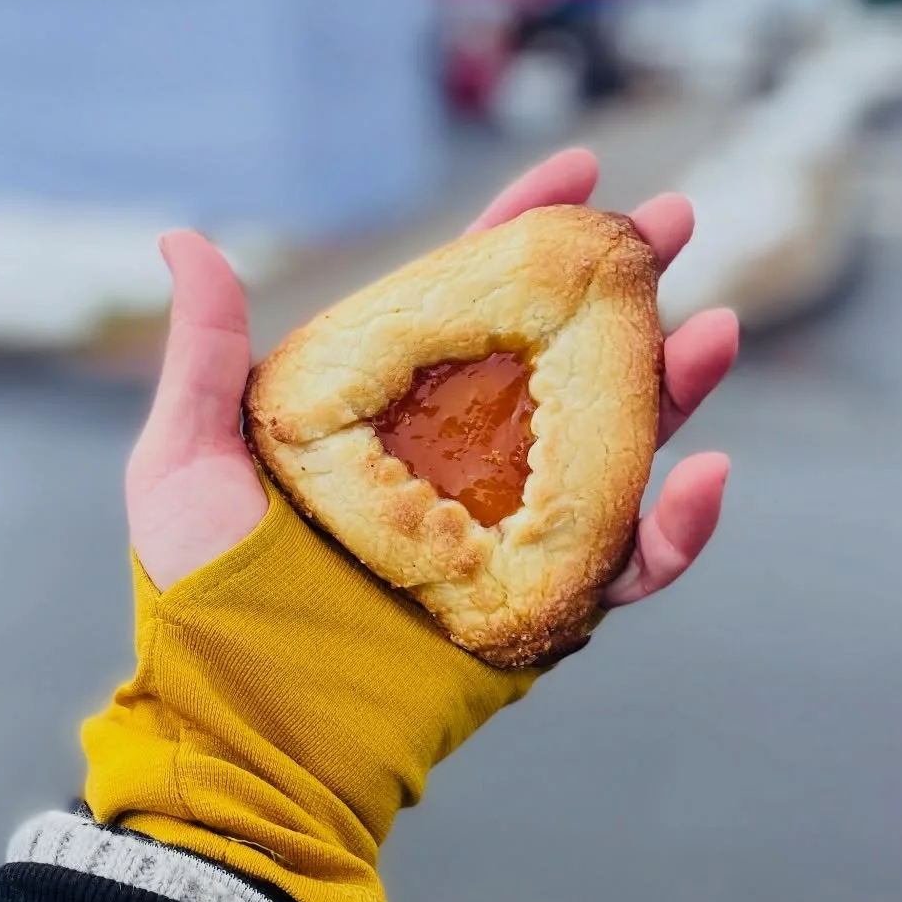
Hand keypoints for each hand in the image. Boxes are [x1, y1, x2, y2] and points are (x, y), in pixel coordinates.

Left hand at [125, 147, 737, 604]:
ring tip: (718, 329)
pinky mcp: (539, 609)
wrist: (243, 733)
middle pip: (563, 354)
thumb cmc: (202, 602)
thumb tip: (183, 239)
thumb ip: (206, 358)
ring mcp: (505, 530)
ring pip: (614, 442)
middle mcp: (458, 458)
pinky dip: (679, 527)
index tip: (579, 168)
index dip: (524, 229)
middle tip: (680, 221)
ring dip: (674, 385)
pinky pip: (627, 563)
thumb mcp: (187, 465)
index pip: (470, 298)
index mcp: (390, 409)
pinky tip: (704, 473)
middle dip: (628, 287)